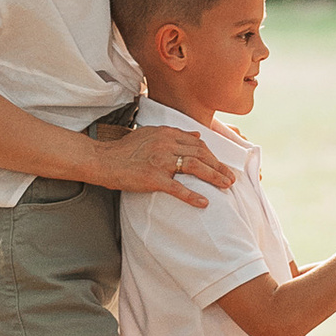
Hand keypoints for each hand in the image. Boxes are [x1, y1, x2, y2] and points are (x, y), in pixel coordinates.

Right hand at [94, 123, 233, 204]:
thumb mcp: (151, 134)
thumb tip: (197, 136)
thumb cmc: (126, 149)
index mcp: (167, 133)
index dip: (213, 155)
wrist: (104, 159)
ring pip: (194, 167)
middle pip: (200, 153)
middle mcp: (166, 144)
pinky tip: (204, 202)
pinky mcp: (153, 178)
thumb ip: (174, 134)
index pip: (197, 143)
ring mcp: (160, 161)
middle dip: (219, 166)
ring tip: (225, 186)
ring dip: (213, 176)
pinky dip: (193, 196)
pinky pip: (177, 188)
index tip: (222, 165)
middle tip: (231, 178)